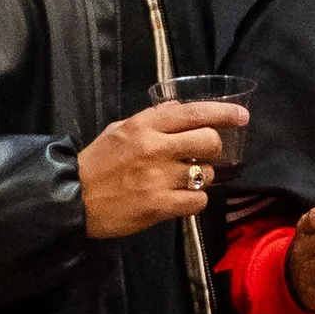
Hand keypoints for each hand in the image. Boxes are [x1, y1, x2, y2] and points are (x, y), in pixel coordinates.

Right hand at [77, 100, 245, 238]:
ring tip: (182, 180)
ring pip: (206, 174)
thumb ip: (151, 118)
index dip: (223, 114)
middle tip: (203, 155)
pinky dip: (193, 200)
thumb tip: (181, 107)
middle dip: (212, 148)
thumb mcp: (118, 130)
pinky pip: (198, 201)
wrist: (72, 199)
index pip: (194, 113)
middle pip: (209, 141)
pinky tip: (179, 199)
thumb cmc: (97, 163)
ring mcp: (159, 178)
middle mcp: (155, 148)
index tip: (242, 117)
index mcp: (144, 126)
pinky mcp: (160, 206)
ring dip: (201, 177)